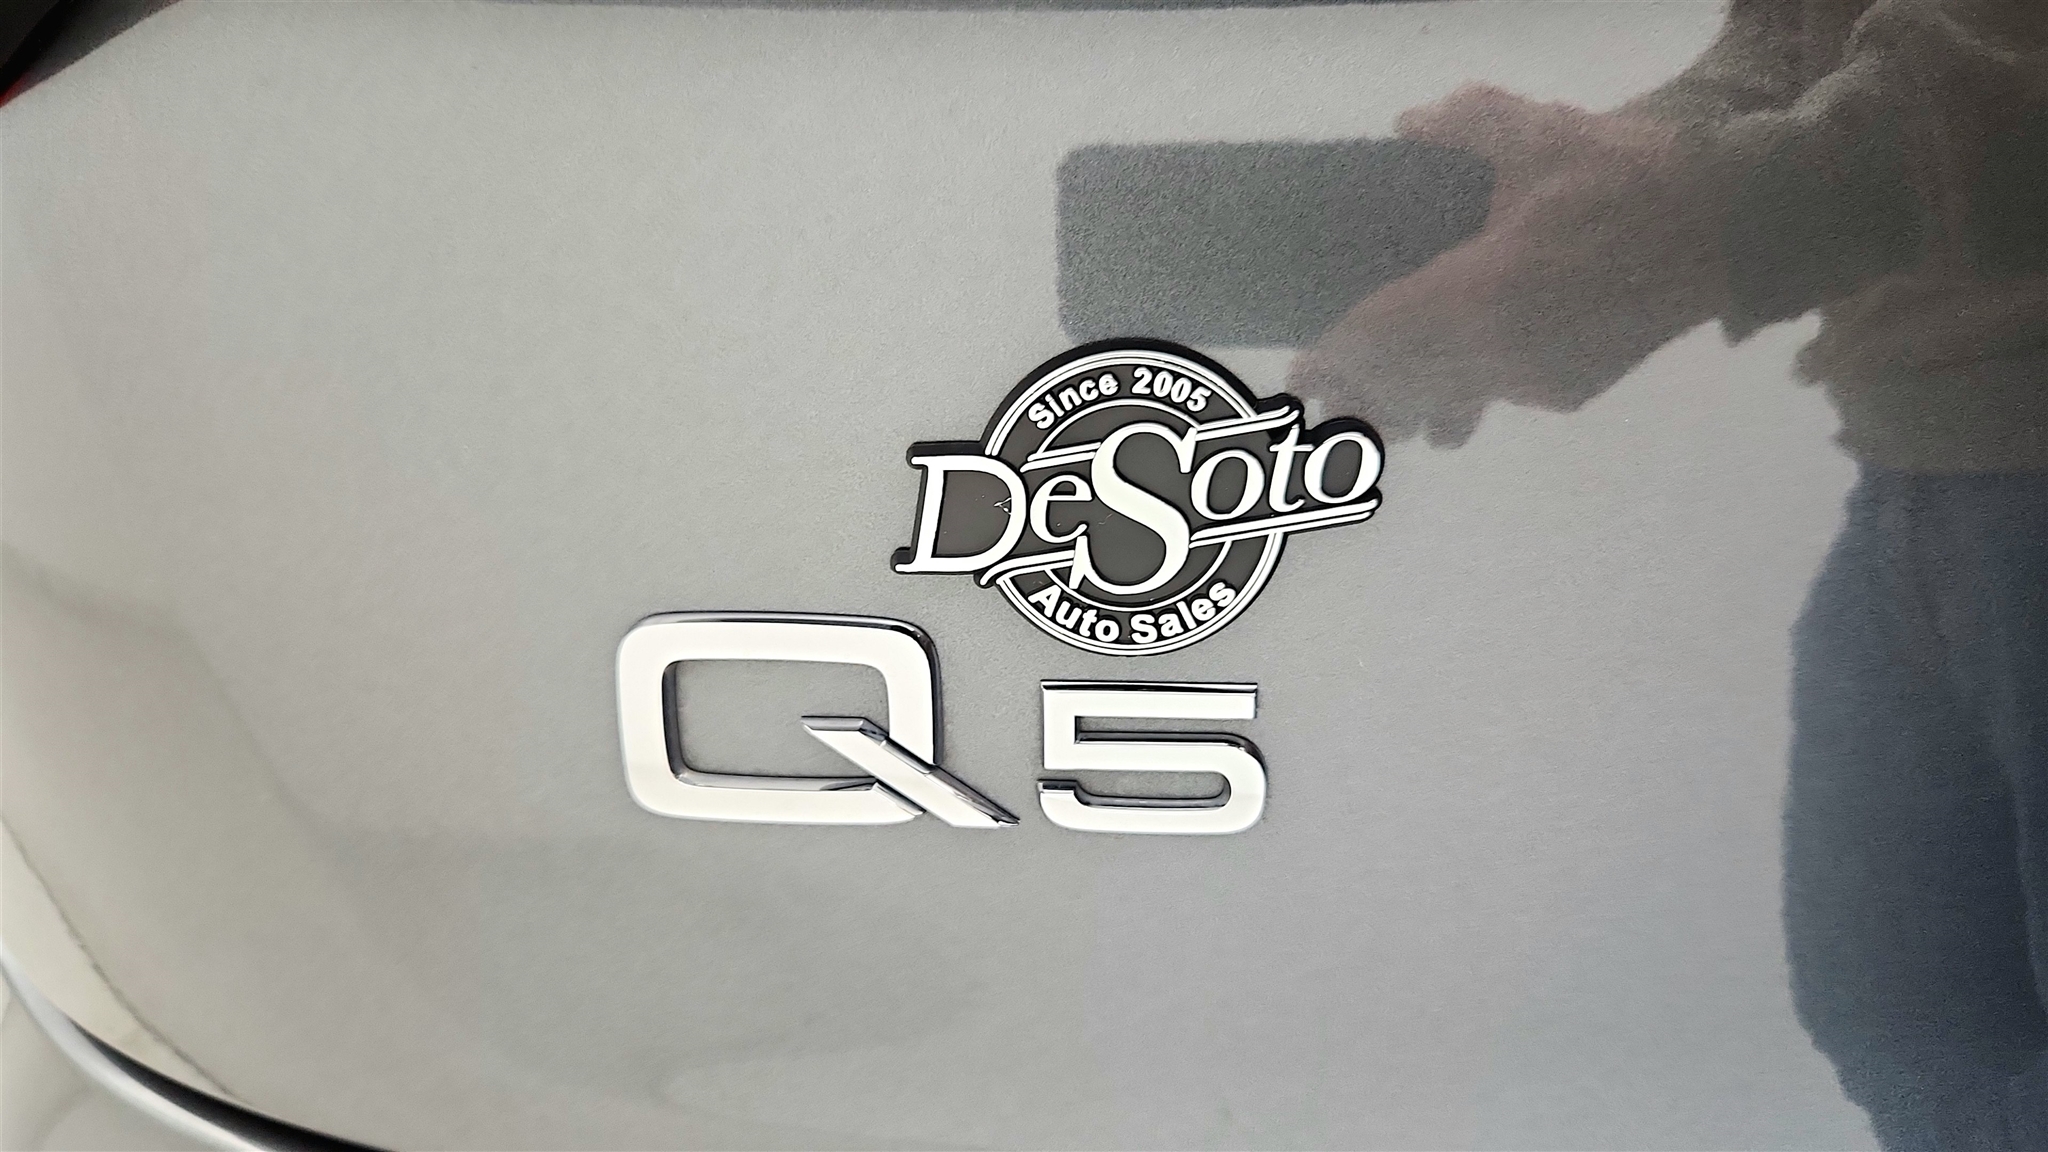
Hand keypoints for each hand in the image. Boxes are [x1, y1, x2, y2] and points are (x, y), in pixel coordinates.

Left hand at [1288, 87, 1691, 446]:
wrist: (1735, 228)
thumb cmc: (1629, 179)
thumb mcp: (1540, 134)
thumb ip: (1464, 125)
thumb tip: (1408, 126)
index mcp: (1479, 294)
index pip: (1381, 338)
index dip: (1336, 359)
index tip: (1303, 371)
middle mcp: (1500, 354)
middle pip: (1405, 386)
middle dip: (1360, 393)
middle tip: (1316, 400)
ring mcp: (1537, 380)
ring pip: (1450, 403)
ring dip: (1407, 407)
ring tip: (1368, 416)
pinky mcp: (1569, 391)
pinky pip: (1496, 396)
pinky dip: (1464, 393)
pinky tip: (1444, 401)